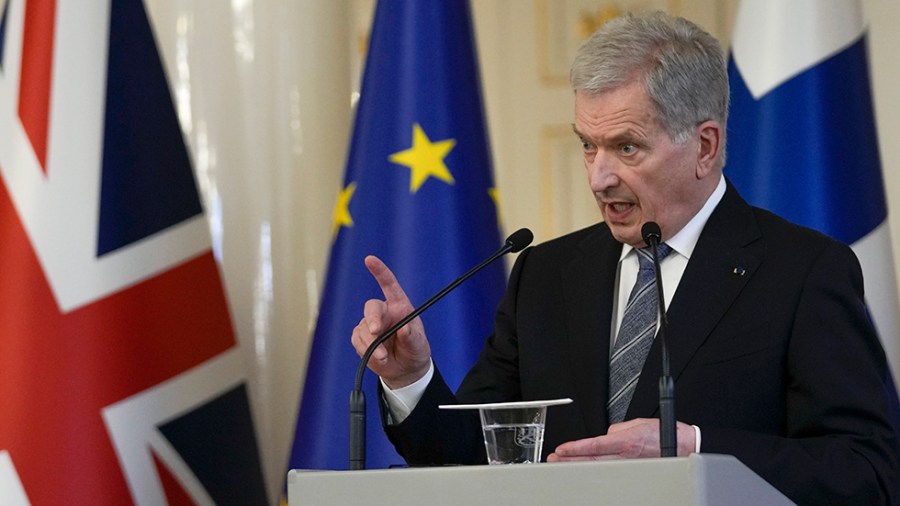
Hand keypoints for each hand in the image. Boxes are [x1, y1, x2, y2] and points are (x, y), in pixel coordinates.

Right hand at [350, 255, 431, 388]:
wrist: (405, 370)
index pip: (389, 285)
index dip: (380, 271)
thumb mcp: (419, 345)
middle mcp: (384, 312)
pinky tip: (378, 357)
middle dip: (373, 319)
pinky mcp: (361, 337)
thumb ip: (412, 337)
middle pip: (372, 308)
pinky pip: (357, 340)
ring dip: (372, 345)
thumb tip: (403, 329)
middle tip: (376, 332)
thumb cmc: (414, 351)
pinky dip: (365, 350)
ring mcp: (371, 324)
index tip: (369, 259)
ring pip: (363, 329)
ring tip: (384, 357)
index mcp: (400, 306)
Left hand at [546, 418, 695, 460]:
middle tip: (554, 460)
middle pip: (592, 459)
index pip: (594, 445)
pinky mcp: (634, 471)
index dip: (575, 448)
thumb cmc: (665, 434)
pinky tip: (586, 470)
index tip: (562, 449)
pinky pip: (611, 470)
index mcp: (626, 441)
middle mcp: (626, 456)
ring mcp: (629, 466)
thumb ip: (618, 429)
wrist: (684, 447)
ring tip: (564, 464)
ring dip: (580, 465)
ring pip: (598, 467)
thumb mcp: (638, 423)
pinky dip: (596, 470)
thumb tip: (606, 435)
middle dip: (571, 459)